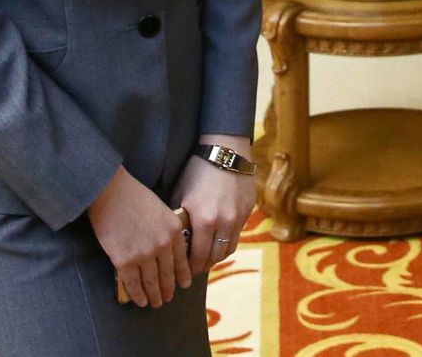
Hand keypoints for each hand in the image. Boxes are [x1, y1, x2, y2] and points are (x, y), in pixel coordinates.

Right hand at [86, 165, 191, 307]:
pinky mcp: (124, 261)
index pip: (181, 260)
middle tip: (167, 298)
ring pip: (152, 282)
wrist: (110, 191)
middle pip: (167, 274)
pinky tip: (140, 301)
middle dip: (168, 289)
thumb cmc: (133, 196)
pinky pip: (133, 284)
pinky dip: (137, 294)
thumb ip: (166, 230)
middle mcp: (162, 245)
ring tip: (155, 302)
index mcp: (174, 230)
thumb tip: (166, 250)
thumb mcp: (160, 210)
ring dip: (154, 295)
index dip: (182, 276)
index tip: (183, 285)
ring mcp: (144, 255)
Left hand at [171, 140, 256, 274]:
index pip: (198, 256)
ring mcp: (239, 217)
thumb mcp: (182, 194)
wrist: (226, 150)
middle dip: (203, 265)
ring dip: (217, 256)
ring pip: (229, 248)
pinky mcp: (248, 211)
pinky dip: (227, 240)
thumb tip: (173, 240)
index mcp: (204, 220)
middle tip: (194, 269)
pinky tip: (218, 239)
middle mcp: (224, 222)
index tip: (183, 271)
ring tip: (207, 257)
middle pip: (215, 257)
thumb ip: (180, 219)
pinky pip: (238, 233)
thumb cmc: (197, 169)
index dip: (190, 267)